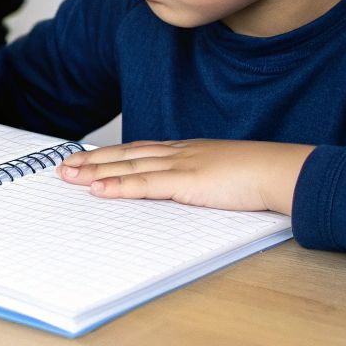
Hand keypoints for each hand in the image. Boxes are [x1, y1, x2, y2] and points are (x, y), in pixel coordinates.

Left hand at [57, 140, 315, 213]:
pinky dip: (118, 187)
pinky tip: (97, 190)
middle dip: (92, 161)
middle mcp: (178, 153)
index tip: (87, 159)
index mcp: (188, 152)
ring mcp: (181, 165)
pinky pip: (145, 185)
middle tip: (63, 166)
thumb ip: (202, 183)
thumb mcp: (224, 177)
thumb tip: (188, 194)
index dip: (111, 155)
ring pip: (128, 167)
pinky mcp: (186, 182)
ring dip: (94, 172)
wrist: (282, 172)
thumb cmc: (261, 177)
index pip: (140, 152)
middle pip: (126, 156)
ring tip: (68, 176)